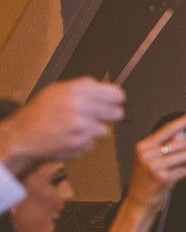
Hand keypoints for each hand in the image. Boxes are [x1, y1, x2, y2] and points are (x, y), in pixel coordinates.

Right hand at [0, 77, 125, 174]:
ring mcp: (82, 127)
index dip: (117, 99)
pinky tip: (70, 137)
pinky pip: (94, 143)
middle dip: (109, 115)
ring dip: (95, 130)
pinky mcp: (81, 144)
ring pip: (105, 130)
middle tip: (97, 116)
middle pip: (116, 113)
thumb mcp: (58, 90)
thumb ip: (84, 88)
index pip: (115, 94)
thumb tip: (108, 90)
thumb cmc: (39, 113)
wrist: (22, 135)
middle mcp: (81, 107)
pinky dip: (85, 142)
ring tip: (76, 127)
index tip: (116, 101)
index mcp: (76, 90)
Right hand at [125, 113, 185, 207]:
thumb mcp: (151, 158)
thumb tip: (184, 132)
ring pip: (185, 156)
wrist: (139, 200)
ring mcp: (154, 166)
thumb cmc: (147, 178)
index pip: (168, 129)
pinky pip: (185, 170)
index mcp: (143, 146)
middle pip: (181, 143)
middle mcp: (147, 154)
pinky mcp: (163, 177)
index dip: (185, 121)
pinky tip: (176, 177)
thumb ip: (166, 144)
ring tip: (177, 169)